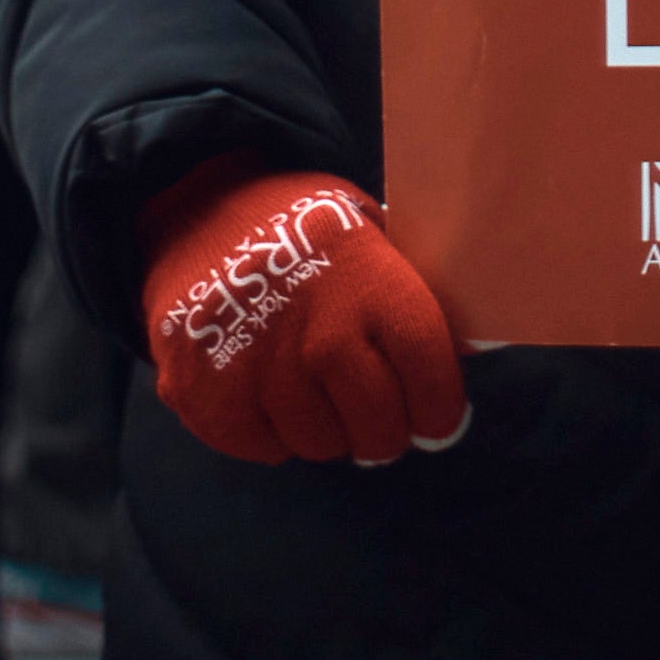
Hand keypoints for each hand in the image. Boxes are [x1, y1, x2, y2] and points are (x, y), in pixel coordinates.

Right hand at [140, 162, 469, 468]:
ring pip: (321, 445)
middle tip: (377, 420)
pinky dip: (273, 433)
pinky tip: (270, 393)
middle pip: (378, 427)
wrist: (199, 211)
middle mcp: (321, 334)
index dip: (440, 407)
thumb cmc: (302, 229)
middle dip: (386, 434)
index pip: (429, 373)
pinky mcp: (209, 396)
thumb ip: (408, 294)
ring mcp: (262, 369)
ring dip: (327, 432)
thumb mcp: (369, 234)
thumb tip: (461, 358)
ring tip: (318, 396)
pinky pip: (265, 448)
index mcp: (372, 286)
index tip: (437, 418)